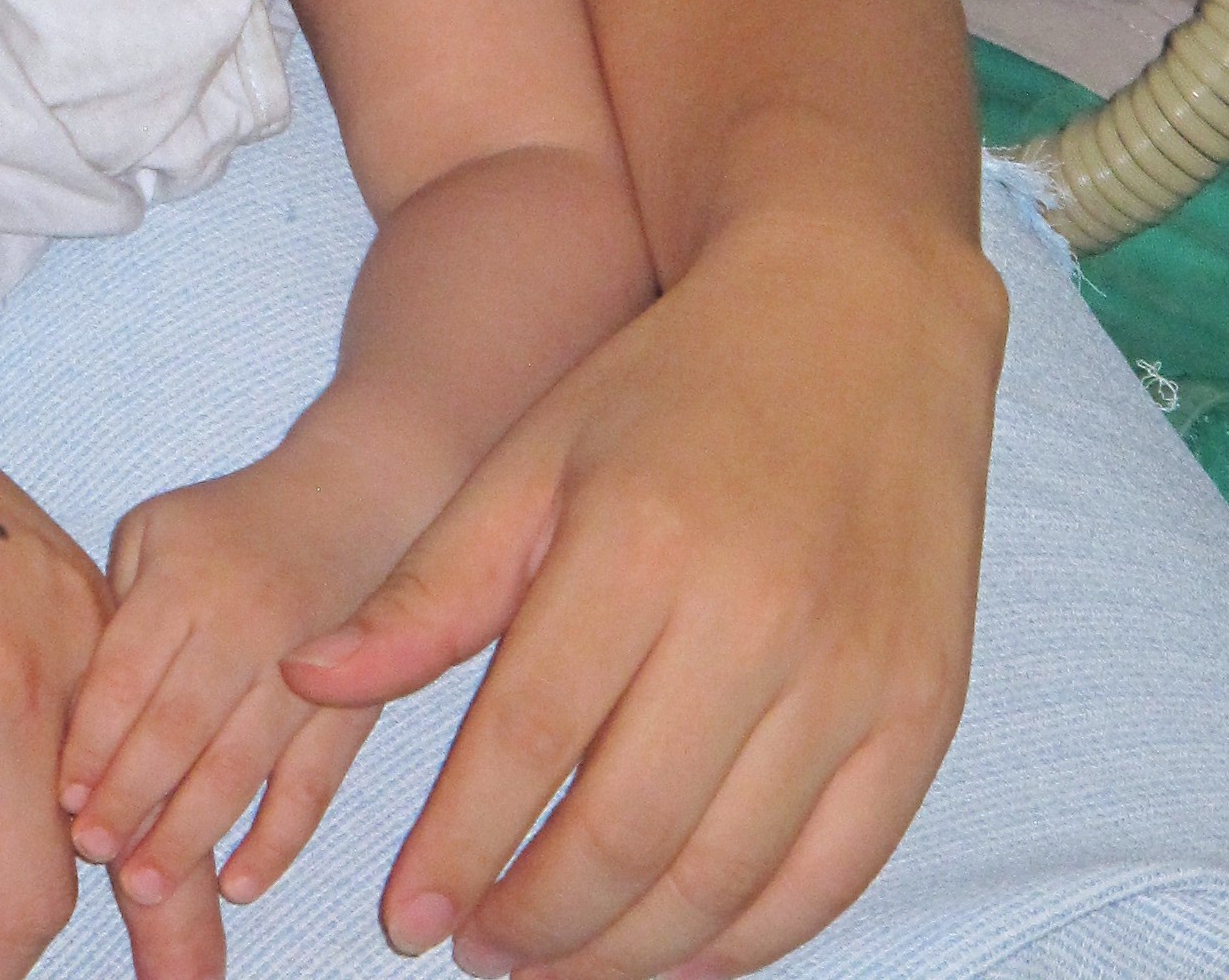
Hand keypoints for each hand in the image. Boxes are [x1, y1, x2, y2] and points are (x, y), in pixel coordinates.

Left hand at [58, 445, 399, 979]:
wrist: (354, 499)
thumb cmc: (230, 526)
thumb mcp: (156, 532)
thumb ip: (117, 613)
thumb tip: (74, 722)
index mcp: (185, 577)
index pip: (127, 674)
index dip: (93, 743)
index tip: (65, 800)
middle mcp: (244, 622)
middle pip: (178, 728)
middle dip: (130, 800)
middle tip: (95, 854)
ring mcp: (306, 666)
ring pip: (240, 766)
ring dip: (189, 835)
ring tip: (145, 886)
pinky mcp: (353, 703)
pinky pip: (313, 785)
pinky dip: (277, 840)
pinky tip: (239, 885)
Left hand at [281, 206, 1001, 976]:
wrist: (858, 313)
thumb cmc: (674, 387)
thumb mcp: (534, 457)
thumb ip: (430, 587)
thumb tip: (308, 683)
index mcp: (639, 540)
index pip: (527, 742)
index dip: (456, 848)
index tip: (407, 916)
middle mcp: (756, 614)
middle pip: (626, 835)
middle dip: (535, 925)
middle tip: (479, 948)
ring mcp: (853, 672)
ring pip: (724, 880)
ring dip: (625, 951)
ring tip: (554, 958)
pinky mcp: (920, 711)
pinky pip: (830, 875)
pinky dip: (743, 939)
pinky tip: (670, 946)